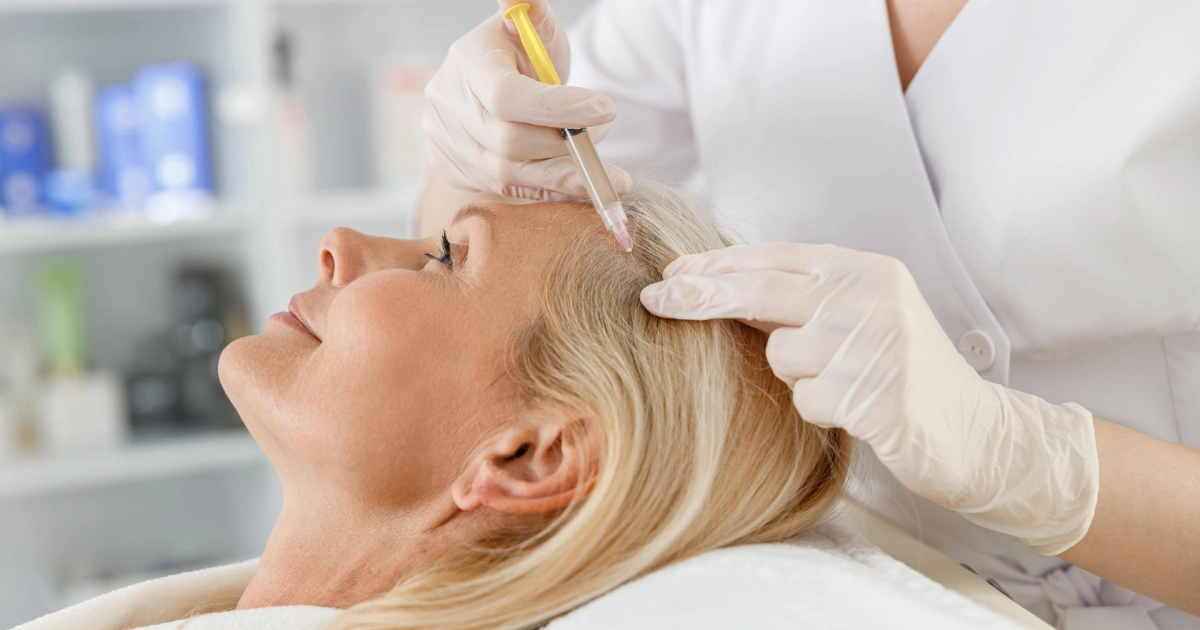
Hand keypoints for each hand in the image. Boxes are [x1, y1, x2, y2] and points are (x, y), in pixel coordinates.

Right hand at [423, 0, 632, 200]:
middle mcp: (449, 104)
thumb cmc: (522, 53)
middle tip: (605, 130)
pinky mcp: (458, 170)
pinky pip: (509, 192)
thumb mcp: (534, 29)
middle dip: (565, 142)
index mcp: (468, 62)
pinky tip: (583, 188)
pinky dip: (549, 191)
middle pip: (509, 141)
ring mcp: (448, 142)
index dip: (559, 108)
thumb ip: (534, 14)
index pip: (507, 96)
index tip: (606, 108)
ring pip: (509, 175)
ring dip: (564, 174)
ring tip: (603, 168)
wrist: (492, 84)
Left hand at [640, 243, 1099, 553]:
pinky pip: (808, 399)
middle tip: (655, 300)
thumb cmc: (903, 373)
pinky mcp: (880, 396)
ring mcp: (880, 346)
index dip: (717, 265)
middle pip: (766, 291)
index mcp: (869, 270)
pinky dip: (817, 409)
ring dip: (794, 374)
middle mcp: (876, 298)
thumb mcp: (859, 318)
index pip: (777, 257)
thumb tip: (716, 282)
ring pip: (783, 354)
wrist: (979, 434)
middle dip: (703, 295)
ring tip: (841, 383)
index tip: (670, 276)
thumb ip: (800, 300)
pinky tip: (854, 411)